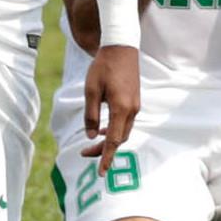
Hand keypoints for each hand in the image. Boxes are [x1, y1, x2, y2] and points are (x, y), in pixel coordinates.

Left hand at [80, 41, 139, 164]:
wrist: (121, 47)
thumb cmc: (103, 67)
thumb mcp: (91, 90)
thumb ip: (91, 115)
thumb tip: (92, 136)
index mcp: (121, 109)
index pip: (114, 141)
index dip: (106, 158)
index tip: (100, 173)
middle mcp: (132, 110)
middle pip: (120, 139)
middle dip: (104, 150)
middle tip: (84, 153)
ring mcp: (136, 106)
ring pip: (124, 132)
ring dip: (109, 140)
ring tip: (92, 144)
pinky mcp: (135, 101)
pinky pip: (126, 122)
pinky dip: (115, 130)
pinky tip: (103, 129)